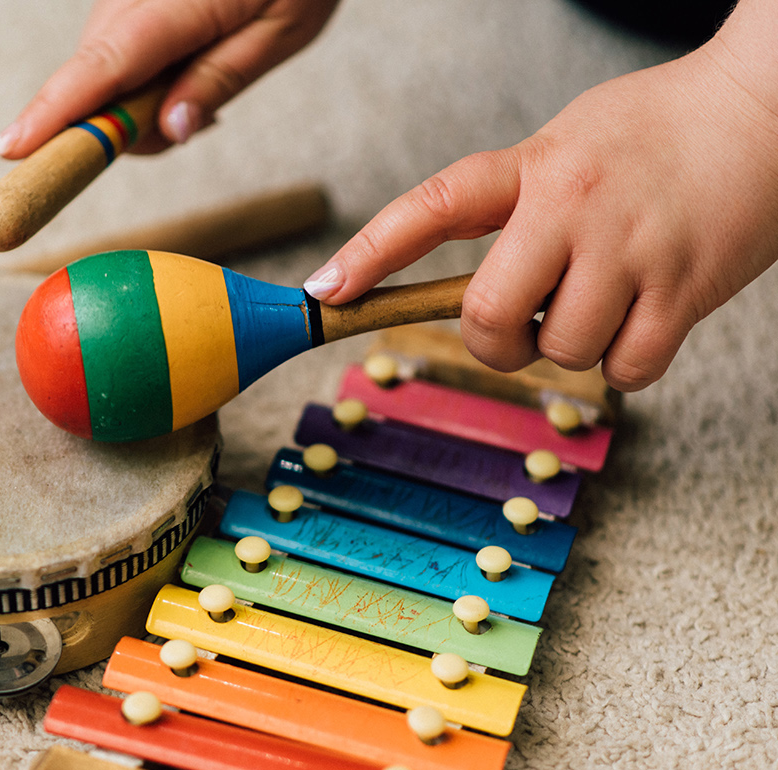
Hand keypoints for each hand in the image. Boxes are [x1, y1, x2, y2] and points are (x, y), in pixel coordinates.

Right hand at [0, 0, 339, 157]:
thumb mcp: (283, 30)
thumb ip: (221, 80)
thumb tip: (170, 131)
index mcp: (176, 5)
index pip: (101, 69)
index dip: (53, 114)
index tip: (9, 149)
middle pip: (94, 79)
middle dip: (125, 125)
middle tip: (198, 122)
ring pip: (102, 68)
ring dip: (137, 99)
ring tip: (203, 78)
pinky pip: (115, 49)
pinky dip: (141, 73)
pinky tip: (188, 59)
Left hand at [304, 1, 777, 390]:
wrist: (770, 108)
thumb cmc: (657, 132)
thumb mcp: (566, 146)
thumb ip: (512, 203)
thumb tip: (465, 286)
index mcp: (537, 166)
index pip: (436, 206)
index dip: (372, 251)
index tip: (325, 289)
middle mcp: (576, 206)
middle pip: (488, 315)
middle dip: (494, 339)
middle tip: (520, 324)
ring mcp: (632, 251)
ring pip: (560, 351)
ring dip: (572, 346)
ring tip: (606, 296)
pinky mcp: (686, 291)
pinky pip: (626, 371)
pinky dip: (626, 363)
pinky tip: (642, 318)